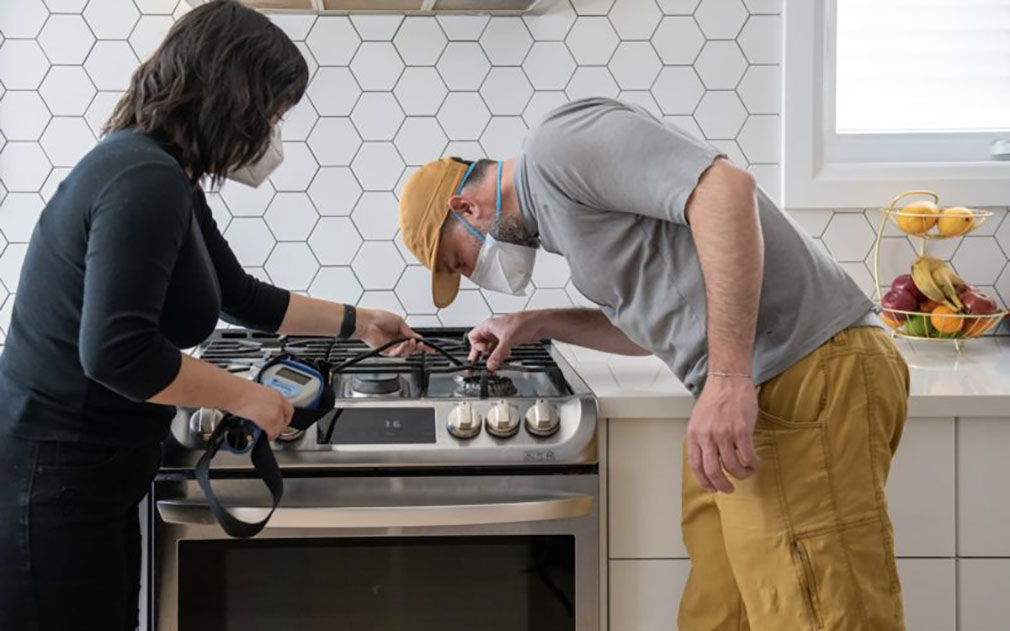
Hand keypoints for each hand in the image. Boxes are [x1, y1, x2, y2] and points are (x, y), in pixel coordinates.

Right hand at [225, 382, 293, 440]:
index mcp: (276, 395)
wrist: (234, 393)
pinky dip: (268, 436)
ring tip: (268, 434)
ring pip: (280, 428)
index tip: (282, 420)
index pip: (288, 408)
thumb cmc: (239, 390)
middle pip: (286, 419)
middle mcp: (278, 403)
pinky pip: (272, 433)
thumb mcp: (257, 394)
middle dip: (280, 426)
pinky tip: (264, 437)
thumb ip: (263, 402)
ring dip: (274, 432)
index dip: (285, 417)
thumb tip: (261, 409)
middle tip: (274, 429)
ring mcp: (275, 412)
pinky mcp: (269, 421)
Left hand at [355, 308, 426, 355]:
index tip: (431, 348)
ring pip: (405, 352)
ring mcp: (392, 346)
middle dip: (418, 347)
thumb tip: (417, 336)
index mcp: (401, 332)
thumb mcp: (400, 322)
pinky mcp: (386, 351)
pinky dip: (402, 349)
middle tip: (421, 344)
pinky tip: (403, 344)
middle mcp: (397, 340)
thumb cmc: (379, 318)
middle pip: (411, 349)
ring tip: (411, 342)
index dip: (423, 345)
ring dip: (410, 347)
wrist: (367, 322)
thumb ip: (409, 331)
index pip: (414, 340)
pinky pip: (397, 353)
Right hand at [467, 312, 538, 370]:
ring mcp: (500, 337)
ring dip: (490, 358)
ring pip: (490, 350)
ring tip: (490, 368)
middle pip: (481, 345)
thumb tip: (490, 365)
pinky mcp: (508, 342)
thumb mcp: (507, 340)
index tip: (483, 353)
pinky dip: (499, 358)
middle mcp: (493, 331)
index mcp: (488, 326)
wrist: (538, 324)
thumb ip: (498, 355)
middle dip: (480, 356)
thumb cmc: (524, 322)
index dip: (476, 346)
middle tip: (478, 366)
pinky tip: (500, 362)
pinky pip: (499, 352)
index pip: (473, 337)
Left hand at [686, 377, 760, 493]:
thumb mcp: (699, 418)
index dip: (704, 481)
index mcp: (694, 434)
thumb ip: (701, 438)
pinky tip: (754, 463)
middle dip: (721, 485)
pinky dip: (752, 464)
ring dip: (741, 474)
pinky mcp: (741, 430)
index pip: (696, 465)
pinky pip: (747, 456)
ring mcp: (724, 434)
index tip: (711, 488)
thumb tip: (708, 458)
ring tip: (746, 473)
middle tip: (729, 489)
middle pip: (712, 470)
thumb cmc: (715, 397)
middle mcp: (707, 436)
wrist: (728, 379)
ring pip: (732, 466)